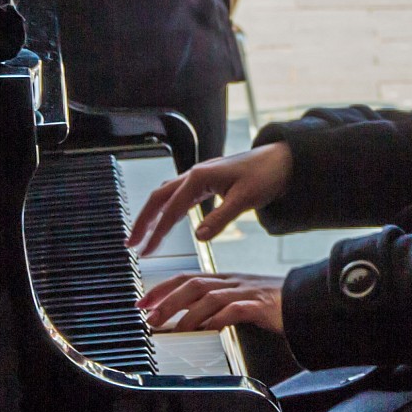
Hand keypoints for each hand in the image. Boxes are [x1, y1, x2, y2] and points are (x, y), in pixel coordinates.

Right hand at [126, 141, 292, 255]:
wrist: (281, 160)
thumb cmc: (265, 175)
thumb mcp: (245, 199)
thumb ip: (220, 218)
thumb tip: (198, 237)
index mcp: (200, 178)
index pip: (171, 210)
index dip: (156, 232)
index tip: (145, 251)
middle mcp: (194, 175)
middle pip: (158, 198)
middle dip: (142, 221)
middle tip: (130, 244)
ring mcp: (198, 177)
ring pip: (165, 196)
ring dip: (151, 215)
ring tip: (141, 236)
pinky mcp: (205, 182)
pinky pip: (178, 195)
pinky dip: (166, 209)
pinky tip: (165, 221)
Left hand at [138, 271, 283, 334]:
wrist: (306, 301)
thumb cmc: (273, 304)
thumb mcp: (240, 302)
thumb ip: (217, 308)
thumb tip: (191, 321)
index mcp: (225, 280)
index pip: (187, 277)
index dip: (163, 288)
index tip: (143, 301)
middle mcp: (232, 282)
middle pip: (193, 284)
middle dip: (167, 299)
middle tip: (149, 315)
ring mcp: (245, 292)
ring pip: (208, 296)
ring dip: (184, 312)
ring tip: (170, 326)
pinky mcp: (259, 305)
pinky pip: (233, 310)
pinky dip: (216, 318)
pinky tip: (205, 329)